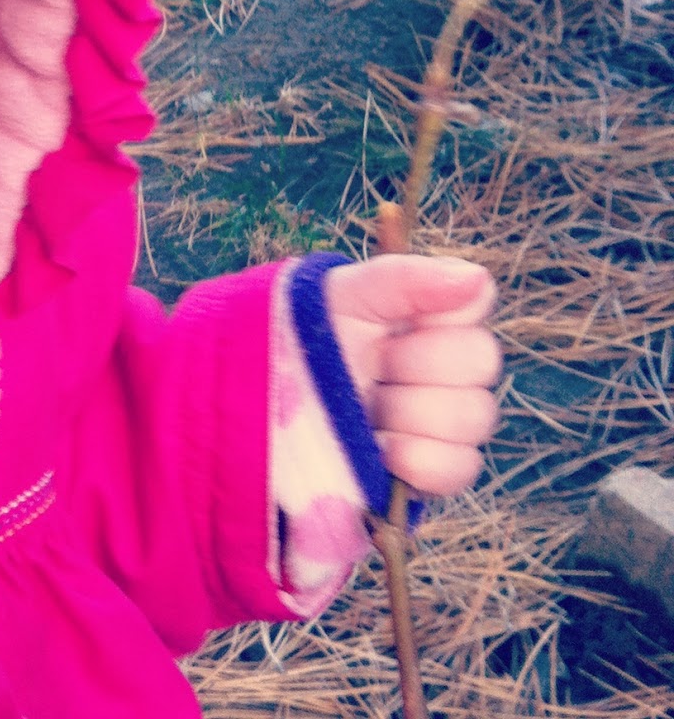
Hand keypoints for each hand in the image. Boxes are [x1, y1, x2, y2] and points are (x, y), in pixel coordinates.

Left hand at [326, 255, 500, 497]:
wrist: (267, 400)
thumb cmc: (305, 337)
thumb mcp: (343, 296)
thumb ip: (405, 279)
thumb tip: (479, 277)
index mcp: (430, 314)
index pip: (475, 299)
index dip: (432, 315)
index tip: (387, 323)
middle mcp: (449, 364)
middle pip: (480, 359)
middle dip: (411, 362)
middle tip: (371, 364)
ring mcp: (447, 419)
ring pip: (472, 415)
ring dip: (407, 411)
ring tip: (368, 407)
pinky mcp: (437, 469)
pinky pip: (460, 467)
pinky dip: (414, 459)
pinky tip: (379, 448)